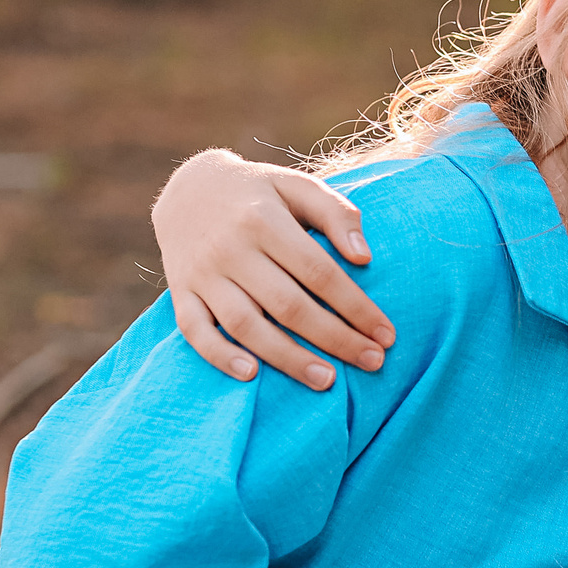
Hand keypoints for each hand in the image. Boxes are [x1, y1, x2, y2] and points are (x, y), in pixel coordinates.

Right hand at [152, 149, 397, 388]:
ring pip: (245, 325)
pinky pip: (195, 331)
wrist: (189, 188)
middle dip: (335, 339)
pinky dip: (220, 356)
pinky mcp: (181, 292)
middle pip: (288, 305)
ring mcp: (203, 274)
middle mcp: (231, 248)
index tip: (386, 334)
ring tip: (326, 380)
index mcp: (265, 219)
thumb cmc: (260, 194)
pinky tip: (251, 375)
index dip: (356, 307)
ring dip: (287, 358)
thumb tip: (364, 258)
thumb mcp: (298, 187)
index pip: (319, 272)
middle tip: (373, 362)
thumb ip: (336, 214)